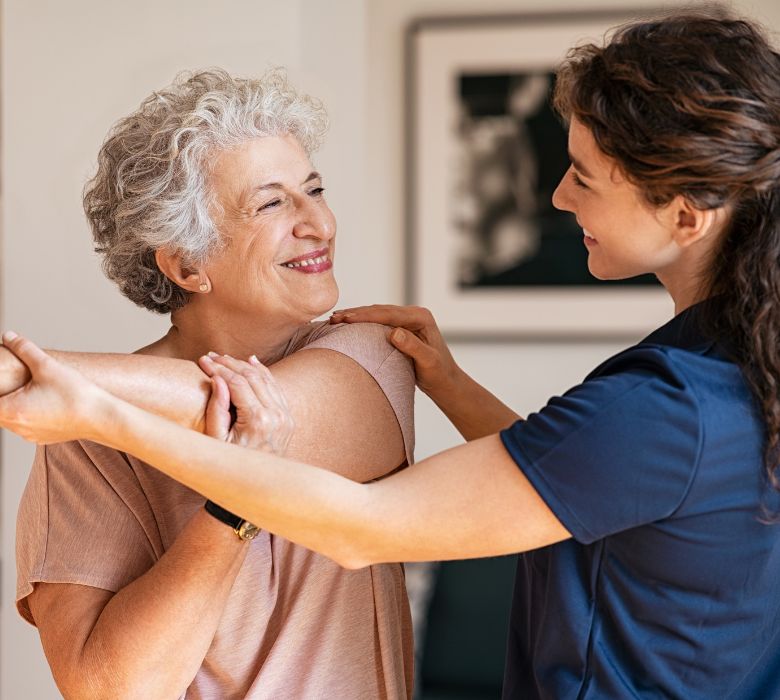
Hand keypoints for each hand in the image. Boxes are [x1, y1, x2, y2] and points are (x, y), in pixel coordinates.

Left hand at [0, 332, 106, 443]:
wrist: (102, 417)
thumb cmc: (76, 395)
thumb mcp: (47, 365)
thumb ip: (23, 348)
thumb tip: (8, 336)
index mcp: (11, 410)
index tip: (4, 382)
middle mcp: (16, 427)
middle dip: (3, 394)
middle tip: (24, 383)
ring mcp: (29, 434)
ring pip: (10, 418)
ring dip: (13, 404)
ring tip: (32, 389)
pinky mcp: (41, 437)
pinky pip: (25, 425)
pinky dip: (27, 413)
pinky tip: (43, 401)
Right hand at [198, 353, 293, 455]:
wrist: (257, 485)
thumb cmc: (231, 465)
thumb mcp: (216, 441)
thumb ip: (217, 409)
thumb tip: (218, 379)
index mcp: (257, 420)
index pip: (237, 383)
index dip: (219, 369)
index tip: (203, 361)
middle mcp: (276, 415)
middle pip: (252, 377)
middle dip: (229, 363)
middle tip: (211, 356)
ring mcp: (285, 416)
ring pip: (265, 379)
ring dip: (245, 366)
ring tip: (224, 358)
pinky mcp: (288, 417)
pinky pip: (275, 388)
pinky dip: (263, 373)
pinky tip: (251, 362)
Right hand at [330, 304, 461, 399]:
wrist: (446, 381)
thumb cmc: (439, 374)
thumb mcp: (429, 362)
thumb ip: (413, 347)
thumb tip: (394, 332)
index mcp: (421, 317)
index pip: (388, 313)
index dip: (365, 315)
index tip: (346, 318)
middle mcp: (414, 314)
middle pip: (380, 310)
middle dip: (356, 313)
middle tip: (334, 317)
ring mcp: (407, 320)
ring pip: (377, 314)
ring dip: (356, 316)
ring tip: (335, 319)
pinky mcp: (401, 328)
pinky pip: (378, 322)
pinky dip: (362, 323)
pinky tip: (348, 325)